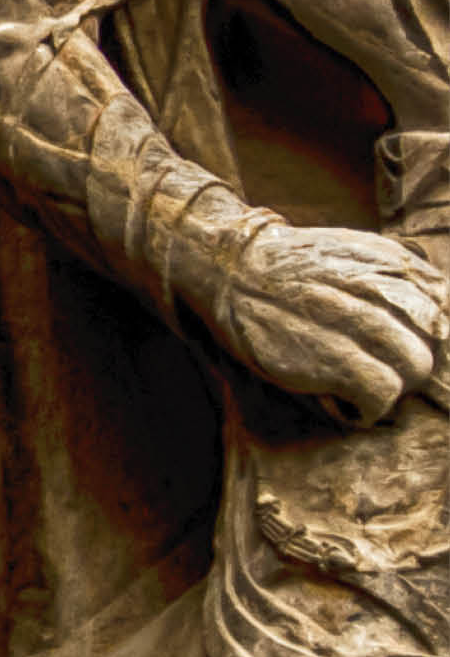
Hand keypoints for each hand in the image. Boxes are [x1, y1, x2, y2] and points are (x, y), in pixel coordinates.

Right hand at [213, 218, 449, 424]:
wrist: (228, 269)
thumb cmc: (289, 270)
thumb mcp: (348, 251)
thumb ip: (396, 272)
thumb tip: (441, 308)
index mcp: (386, 260)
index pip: (443, 305)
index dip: (428, 330)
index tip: (399, 338)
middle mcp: (376, 288)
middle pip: (434, 341)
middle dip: (413, 359)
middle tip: (378, 364)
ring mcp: (354, 321)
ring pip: (416, 367)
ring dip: (395, 383)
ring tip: (361, 382)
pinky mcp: (331, 356)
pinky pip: (383, 393)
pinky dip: (370, 406)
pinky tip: (345, 398)